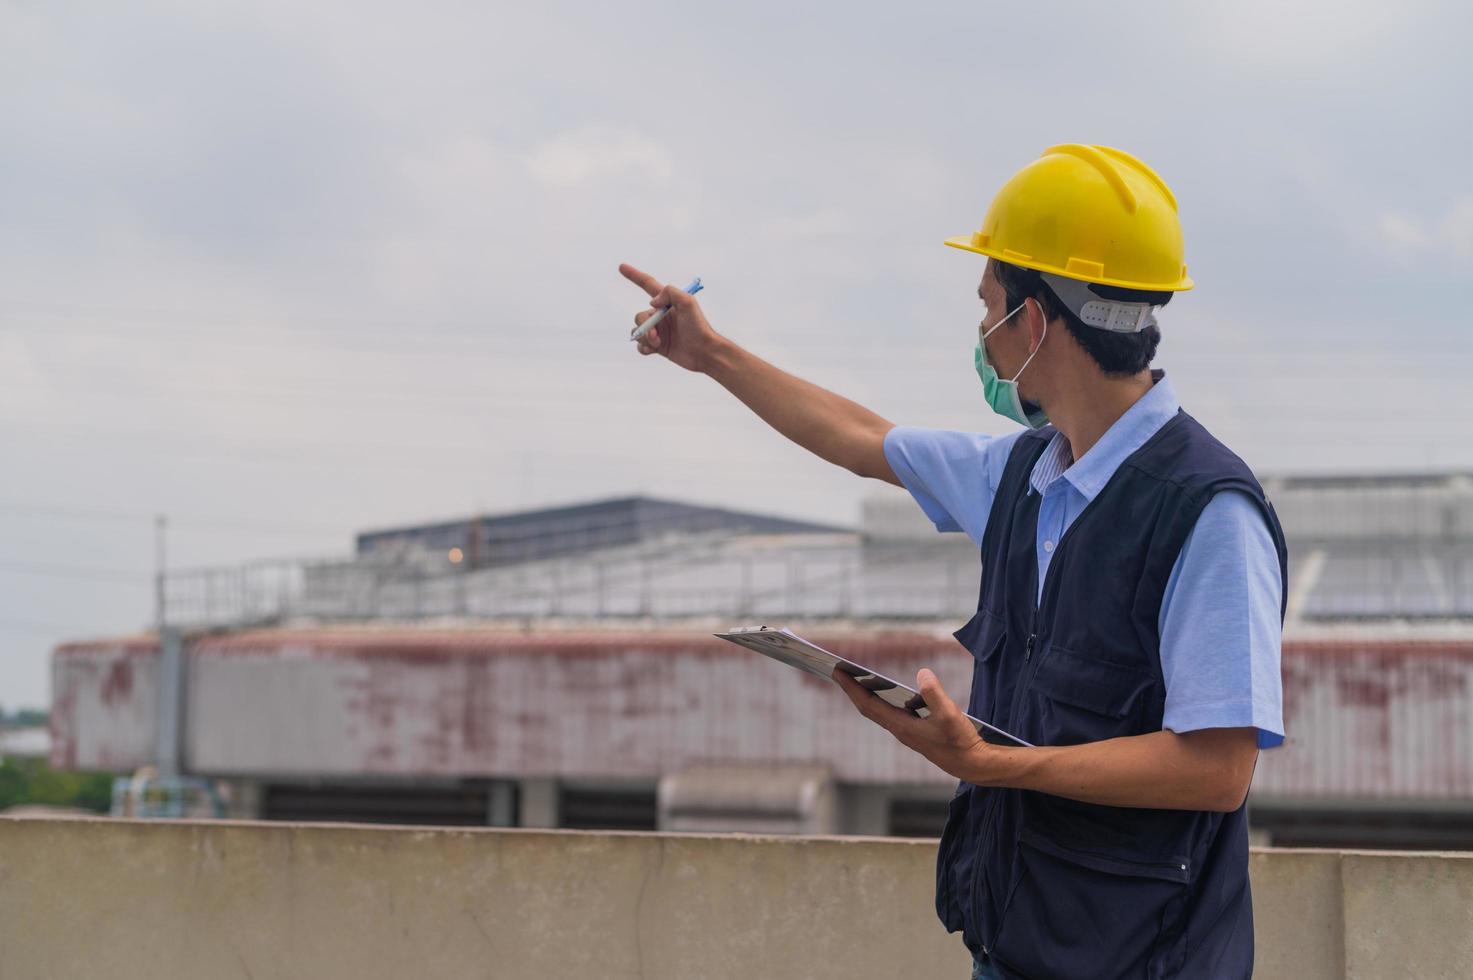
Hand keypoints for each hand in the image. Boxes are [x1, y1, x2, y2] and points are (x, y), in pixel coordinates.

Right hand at [619, 262, 722, 372]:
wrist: (704, 352)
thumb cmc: (699, 326)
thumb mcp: (688, 302)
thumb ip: (670, 293)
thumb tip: (652, 302)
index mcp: (667, 302)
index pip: (647, 285)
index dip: (634, 276)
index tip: (621, 267)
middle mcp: (661, 316)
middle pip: (640, 316)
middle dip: (644, 326)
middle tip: (655, 334)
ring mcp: (659, 331)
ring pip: (638, 332)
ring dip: (644, 338)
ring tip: (657, 343)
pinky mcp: (658, 346)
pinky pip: (641, 345)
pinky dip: (644, 347)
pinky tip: (653, 349)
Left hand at [832, 665, 1004, 784]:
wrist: (971, 765)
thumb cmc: (960, 741)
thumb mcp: (950, 715)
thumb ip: (935, 694)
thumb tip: (922, 674)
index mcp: (901, 726)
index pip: (868, 704)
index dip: (851, 688)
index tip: (837, 671)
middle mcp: (899, 729)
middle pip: (868, 707)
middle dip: (853, 689)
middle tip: (840, 670)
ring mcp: (906, 731)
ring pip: (879, 710)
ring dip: (867, 694)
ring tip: (857, 676)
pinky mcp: (915, 731)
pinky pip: (892, 712)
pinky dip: (884, 699)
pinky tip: (888, 689)